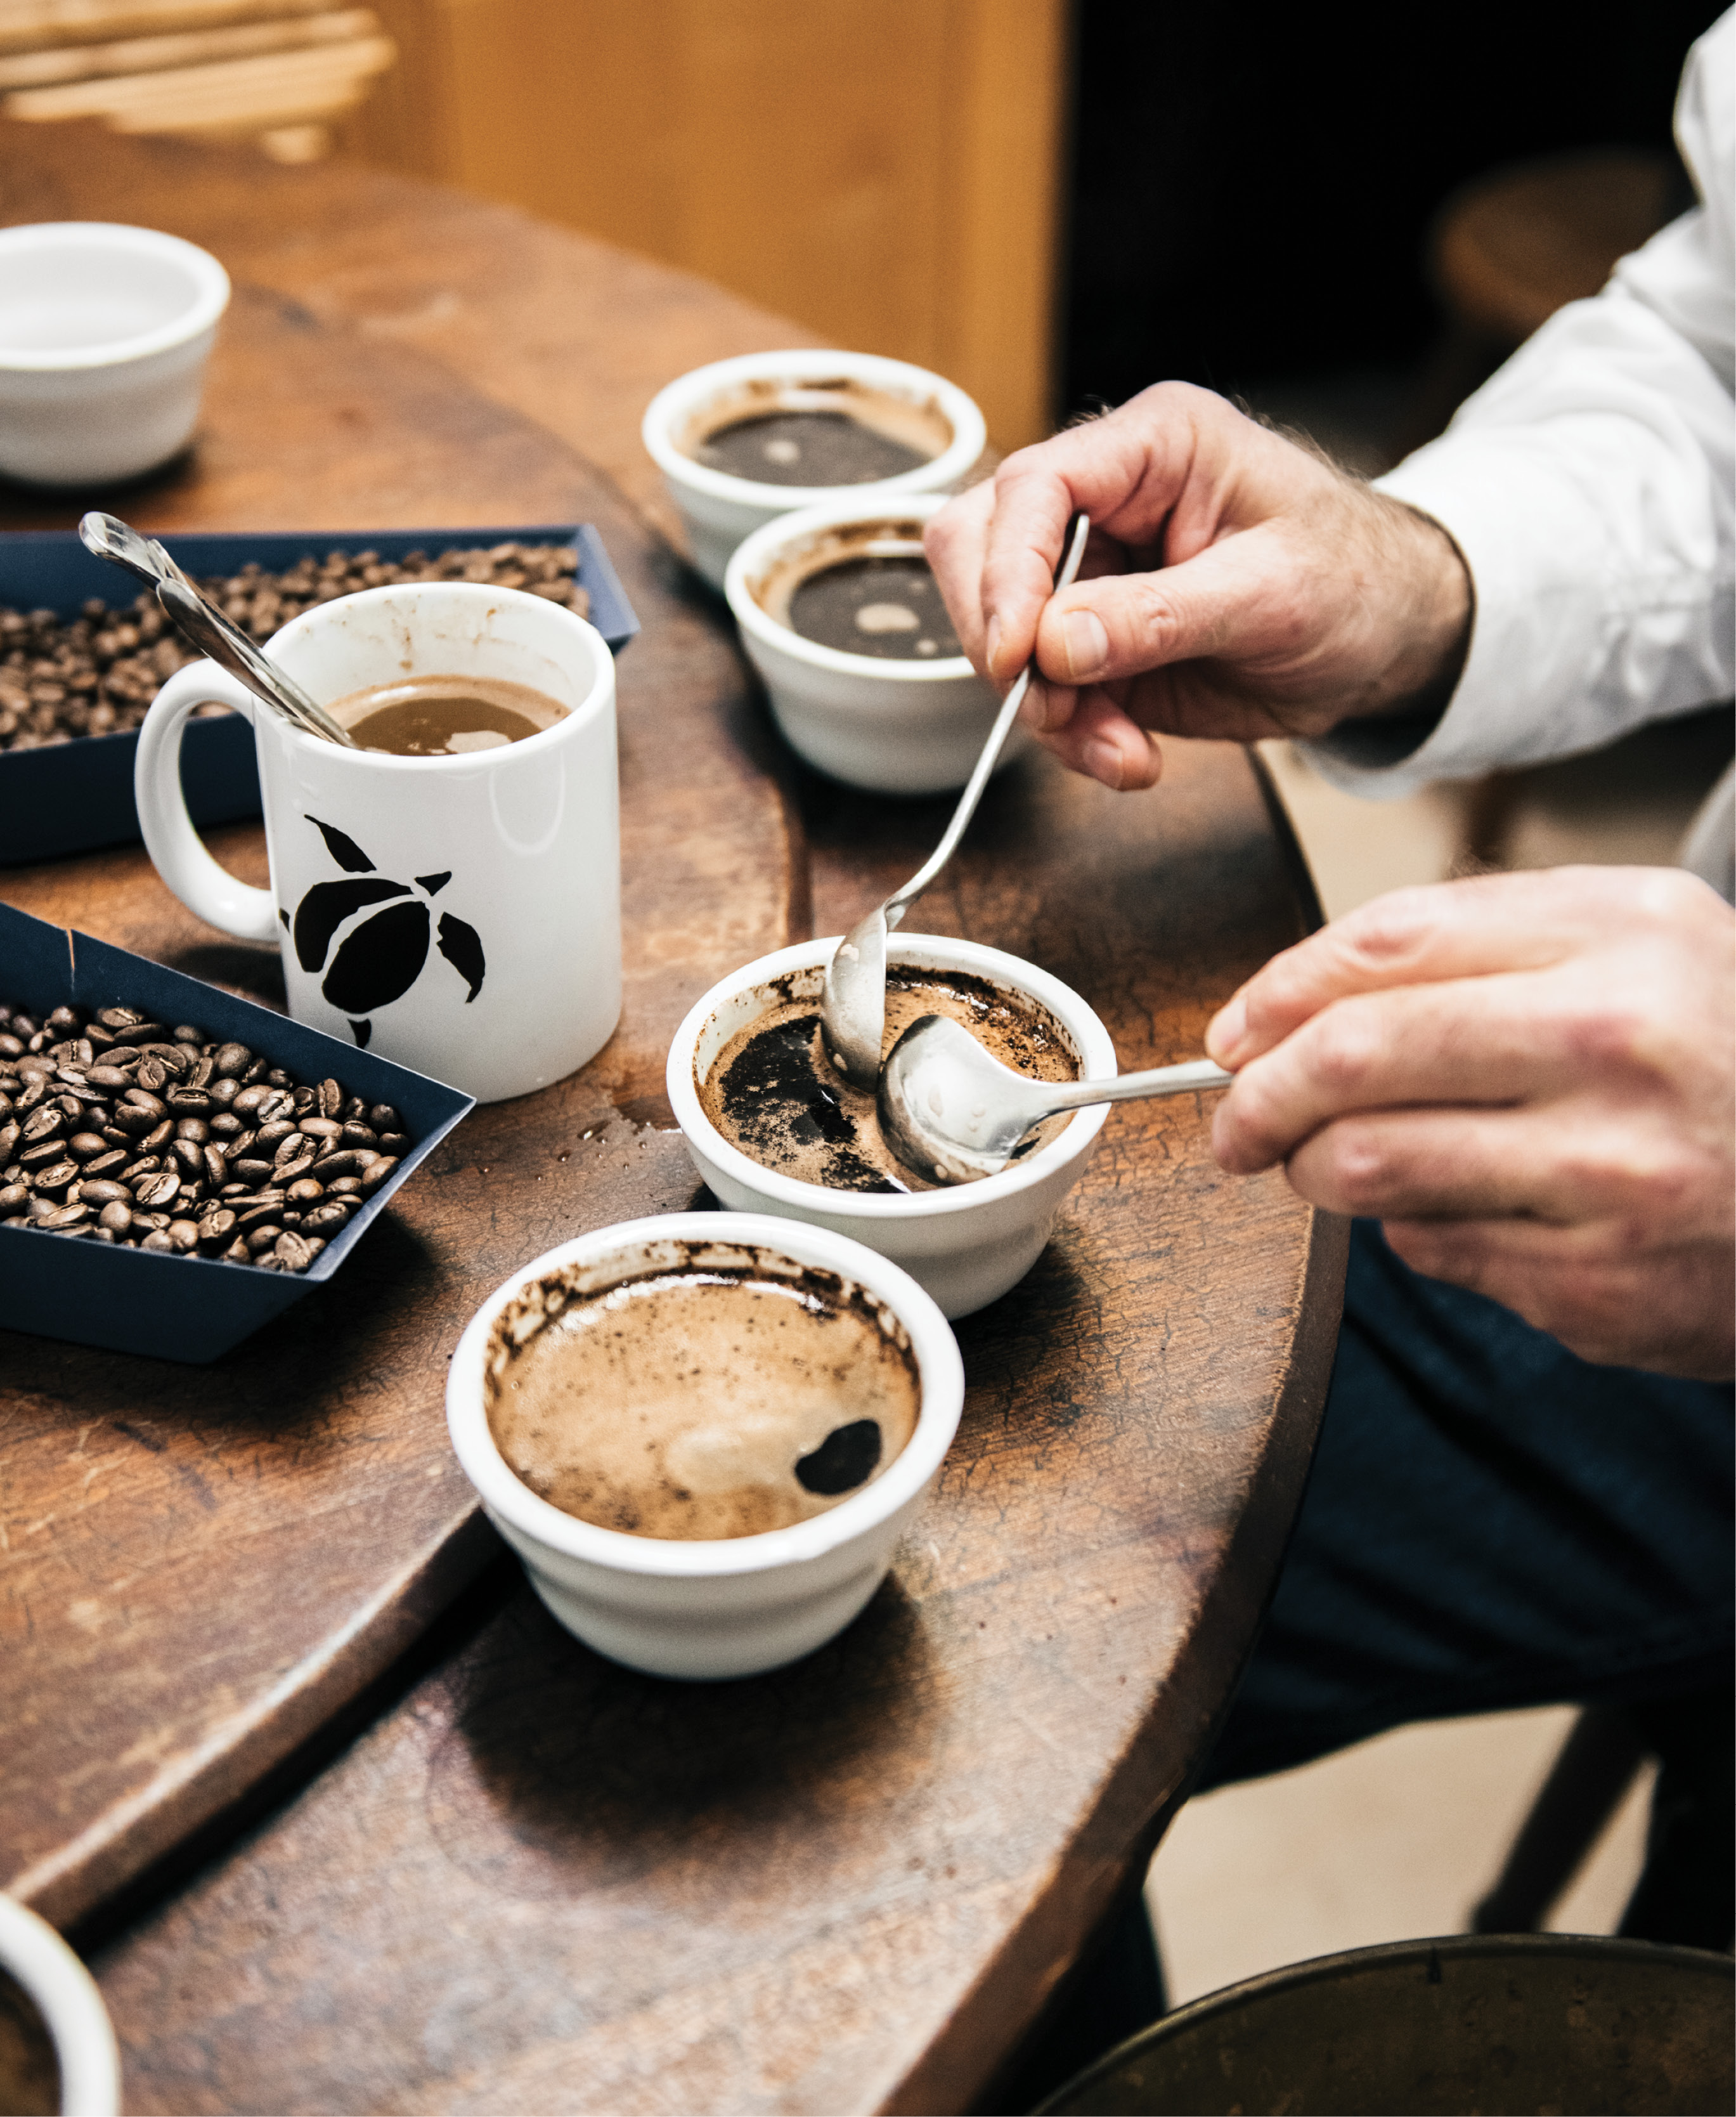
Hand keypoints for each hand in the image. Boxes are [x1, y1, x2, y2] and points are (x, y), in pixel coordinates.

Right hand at [924, 382, 1470, 789]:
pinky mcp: (1092, 639)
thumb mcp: (1273, 595)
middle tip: (1057, 711)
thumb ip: (1160, 615)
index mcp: (1154, 446)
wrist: (1388, 637)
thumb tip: (1055, 642)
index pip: (1033, 486)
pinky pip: (1041, 689)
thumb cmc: (1355, 581)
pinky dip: (1071, 735)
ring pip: (1002, 633)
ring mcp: (1090, 570)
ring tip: (1120, 751)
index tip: (1020, 653)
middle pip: (983, 550)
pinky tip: (1128, 756)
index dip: (1008, 570)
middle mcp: (1106, 498)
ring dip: (1044, 708)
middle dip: (1008, 646)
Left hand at [1205, 867, 1735, 1379]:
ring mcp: (1612, 1171)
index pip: (1386, 945)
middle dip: (1259, 1094)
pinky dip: (1413, 1230)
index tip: (1235, 1032)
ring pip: (1372, 1164)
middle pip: (1355, 1053)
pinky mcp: (1599, 1283)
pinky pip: (1435, 1249)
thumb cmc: (1721, 1055)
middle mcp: (1620, 1042)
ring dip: (1314, 1170)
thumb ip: (1477, 947)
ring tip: (1319, 1166)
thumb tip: (1288, 1010)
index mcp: (1625, 933)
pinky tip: (1459, 1210)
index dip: (1278, 991)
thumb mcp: (1640, 945)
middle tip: (1235, 1121)